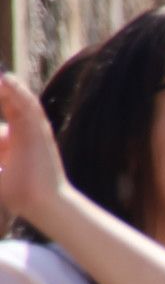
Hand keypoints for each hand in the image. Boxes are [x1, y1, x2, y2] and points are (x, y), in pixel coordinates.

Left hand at [0, 73, 69, 222]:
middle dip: (0, 94)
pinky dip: (18, 91)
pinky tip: (5, 80)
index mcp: (13, 139)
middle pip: (8, 102)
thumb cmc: (17, 192)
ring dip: (6, 88)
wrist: (42, 203)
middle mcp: (24, 130)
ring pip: (18, 100)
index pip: (2, 117)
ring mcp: (34, 129)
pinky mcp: (41, 129)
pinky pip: (29, 105)